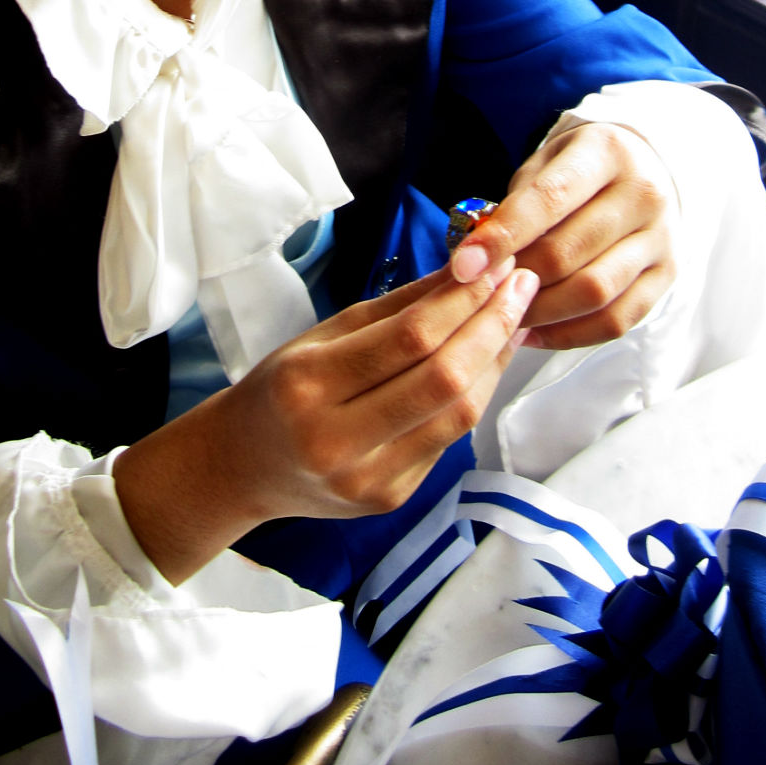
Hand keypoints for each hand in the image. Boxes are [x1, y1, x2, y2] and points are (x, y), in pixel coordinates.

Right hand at [114, 262, 537, 582]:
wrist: (243, 465)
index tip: (500, 266)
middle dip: (492, 326)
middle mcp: (337, 440)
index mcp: (309, 385)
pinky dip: (476, 394)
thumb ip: (399, 306)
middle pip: (442, 379)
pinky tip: (487, 360)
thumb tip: (470, 269)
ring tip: (514, 317)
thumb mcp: (325, 333)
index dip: (463, 300)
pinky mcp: (391, 498)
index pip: (408, 338)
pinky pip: (448, 439)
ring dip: (495, 360)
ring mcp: (367, 478)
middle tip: (522, 285)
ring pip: (457, 414)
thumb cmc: (284, 386)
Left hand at [449, 122, 676, 351]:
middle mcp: (643, 193)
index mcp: (606, 152)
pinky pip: (616, 320)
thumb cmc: (578, 171)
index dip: (503, 236)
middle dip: (516, 280)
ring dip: (541, 313)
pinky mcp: (667, 276)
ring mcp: (661, 238)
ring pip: (594, 293)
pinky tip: (535, 332)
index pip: (549, 199)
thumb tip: (474, 257)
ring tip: (505, 315)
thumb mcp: (544, 164)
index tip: (463, 266)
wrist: (646, 170)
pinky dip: (569, 334)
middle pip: (569, 253)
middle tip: (480, 295)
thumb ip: (513, 205)